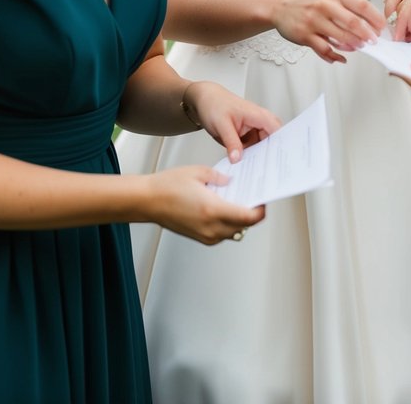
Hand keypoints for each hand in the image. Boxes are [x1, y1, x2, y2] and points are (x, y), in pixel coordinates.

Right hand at [144, 164, 264, 244]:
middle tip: (252, 197)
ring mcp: (205, 235)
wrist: (147, 201)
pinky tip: (223, 208)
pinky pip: (221, 234)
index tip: (263, 200)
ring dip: (240, 219)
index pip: (248, 217)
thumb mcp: (199, 172)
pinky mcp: (199, 237)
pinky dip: (227, 224)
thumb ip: (220, 178)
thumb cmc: (168, 186)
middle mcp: (211, 227)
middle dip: (251, 213)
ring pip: (233, 232)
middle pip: (243, 226)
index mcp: (213, 209)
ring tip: (237, 200)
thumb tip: (232, 182)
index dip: (260, 210)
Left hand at [186, 81, 281, 162]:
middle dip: (271, 155)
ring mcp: (253, 129)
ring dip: (260, 157)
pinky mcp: (247, 135)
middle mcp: (259, 121)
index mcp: (257, 115)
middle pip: (273, 140)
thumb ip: (231, 142)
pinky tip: (246, 166)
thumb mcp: (222, 124)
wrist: (204, 100)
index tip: (276, 161)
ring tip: (256, 171)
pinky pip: (253, 148)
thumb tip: (238, 159)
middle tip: (266, 170)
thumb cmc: (214, 104)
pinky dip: (251, 156)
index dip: (280, 145)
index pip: (277, 131)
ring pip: (263, 146)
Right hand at [273, 0, 385, 63]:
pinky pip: (325, 49)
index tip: (381, 28)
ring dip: (353, 45)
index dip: (375, 18)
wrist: (279, 5)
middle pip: (353, 23)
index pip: (361, 5)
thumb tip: (370, 24)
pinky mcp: (305, 35)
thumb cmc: (308, 1)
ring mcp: (314, 20)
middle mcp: (325, 5)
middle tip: (373, 42)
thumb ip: (347, 6)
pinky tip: (342, 57)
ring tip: (358, 47)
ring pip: (341, 38)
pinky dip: (336, 56)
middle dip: (367, 35)